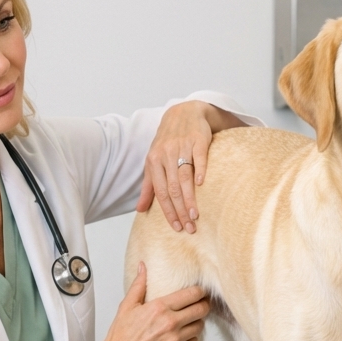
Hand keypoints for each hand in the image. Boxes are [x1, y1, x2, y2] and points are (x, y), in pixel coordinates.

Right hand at [87, 264, 208, 340]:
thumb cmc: (121, 335)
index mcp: (160, 307)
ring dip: (197, 322)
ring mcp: (175, 340)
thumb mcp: (127, 306)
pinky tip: (184, 335)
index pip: (192, 294)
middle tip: (202, 304)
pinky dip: (192, 338)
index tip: (200, 291)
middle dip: (204, 305)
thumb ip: (139, 285)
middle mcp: (170, 323)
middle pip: (201, 309)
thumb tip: (143, 267)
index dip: (200, 291)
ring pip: (199, 326)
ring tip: (191, 320)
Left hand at [138, 101, 243, 233]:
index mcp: (153, 161)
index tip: (176, 228)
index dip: (168, 211)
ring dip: (189, 198)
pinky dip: (200, 170)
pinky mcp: (198, 140)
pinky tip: (202, 185)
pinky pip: (199, 157)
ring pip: (184, 176)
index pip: (160, 192)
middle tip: (189, 228)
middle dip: (180, 210)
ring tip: (195, 216)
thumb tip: (140, 210)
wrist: (184, 112)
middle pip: (172, 188)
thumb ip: (148, 186)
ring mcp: (182, 146)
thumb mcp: (153, 162)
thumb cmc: (167, 141)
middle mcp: (166, 154)